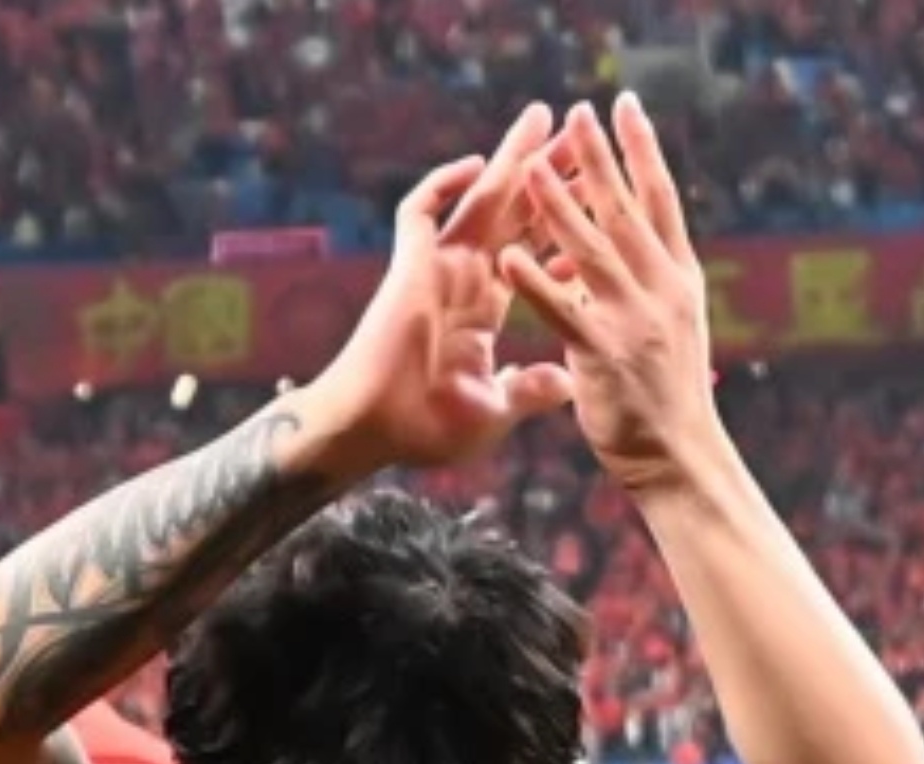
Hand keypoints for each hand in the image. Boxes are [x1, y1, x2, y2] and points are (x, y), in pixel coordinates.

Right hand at [303, 103, 575, 477]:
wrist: (371, 432)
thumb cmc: (423, 431)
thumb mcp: (493, 411)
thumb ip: (528, 390)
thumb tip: (565, 383)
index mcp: (482, 310)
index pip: (533, 254)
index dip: (565, 230)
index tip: (602, 209)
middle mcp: (463, 281)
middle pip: (514, 213)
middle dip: (548, 175)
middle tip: (583, 137)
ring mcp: (435, 271)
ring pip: (480, 200)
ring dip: (511, 160)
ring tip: (543, 119)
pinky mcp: (407, 267)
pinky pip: (420, 212)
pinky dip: (443, 184)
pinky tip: (476, 164)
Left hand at [499, 96, 727, 496]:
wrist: (681, 457)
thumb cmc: (663, 399)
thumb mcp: (658, 333)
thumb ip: (635, 294)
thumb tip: (611, 263)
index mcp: (677, 279)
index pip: (658, 201)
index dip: (640, 154)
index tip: (622, 112)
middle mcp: (663, 289)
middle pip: (626, 210)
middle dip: (600, 158)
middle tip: (580, 111)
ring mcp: (634, 319)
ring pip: (592, 249)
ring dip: (560, 205)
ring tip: (533, 165)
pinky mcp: (603, 355)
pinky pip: (560, 312)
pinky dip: (535, 282)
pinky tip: (508, 257)